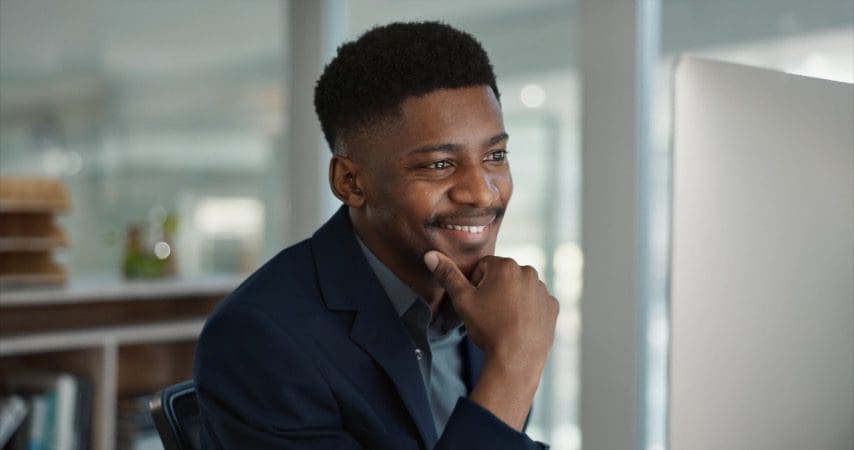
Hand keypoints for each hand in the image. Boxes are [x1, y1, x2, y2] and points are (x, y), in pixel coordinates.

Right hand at [424, 250, 558, 429]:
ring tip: (504, 321)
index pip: (482, 267)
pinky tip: (519, 325)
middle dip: (494, 290)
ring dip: (512, 299)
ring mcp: (543, 290)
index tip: (477, 303)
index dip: (475, 285)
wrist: (516, 360)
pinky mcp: (552, 306)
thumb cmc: (488, 328)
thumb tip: (431, 255)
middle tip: (489, 314)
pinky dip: (528, 310)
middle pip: (503, 276)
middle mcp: (528, 272)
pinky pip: (536, 302)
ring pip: (520, 289)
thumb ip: (448, 275)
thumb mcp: (463, 300)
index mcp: (506, 266)